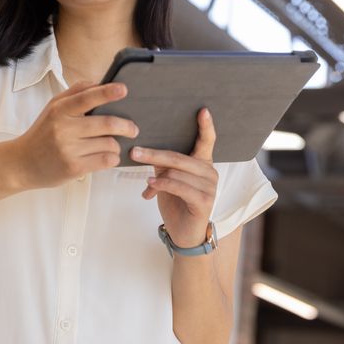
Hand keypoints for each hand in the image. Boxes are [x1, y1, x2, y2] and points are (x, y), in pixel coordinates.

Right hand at [15, 82, 138, 188]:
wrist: (21, 164)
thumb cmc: (42, 134)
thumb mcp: (52, 109)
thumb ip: (74, 93)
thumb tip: (98, 83)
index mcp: (60, 110)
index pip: (87, 98)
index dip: (107, 92)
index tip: (124, 89)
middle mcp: (63, 129)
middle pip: (106, 123)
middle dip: (126, 126)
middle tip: (133, 129)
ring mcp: (68, 149)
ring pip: (109, 143)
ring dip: (116, 145)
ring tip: (113, 145)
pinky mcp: (73, 168)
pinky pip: (105, 160)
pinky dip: (112, 158)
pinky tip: (108, 156)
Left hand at [130, 107, 217, 247]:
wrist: (184, 233)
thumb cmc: (176, 203)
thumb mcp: (167, 180)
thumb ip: (162, 164)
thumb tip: (143, 149)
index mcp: (203, 163)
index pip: (207, 141)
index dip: (205, 126)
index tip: (202, 110)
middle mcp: (210, 172)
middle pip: (179, 157)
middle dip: (154, 154)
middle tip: (134, 152)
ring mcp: (210, 187)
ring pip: (177, 172)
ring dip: (157, 175)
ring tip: (147, 181)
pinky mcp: (204, 201)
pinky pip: (179, 187)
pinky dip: (162, 185)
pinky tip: (151, 186)